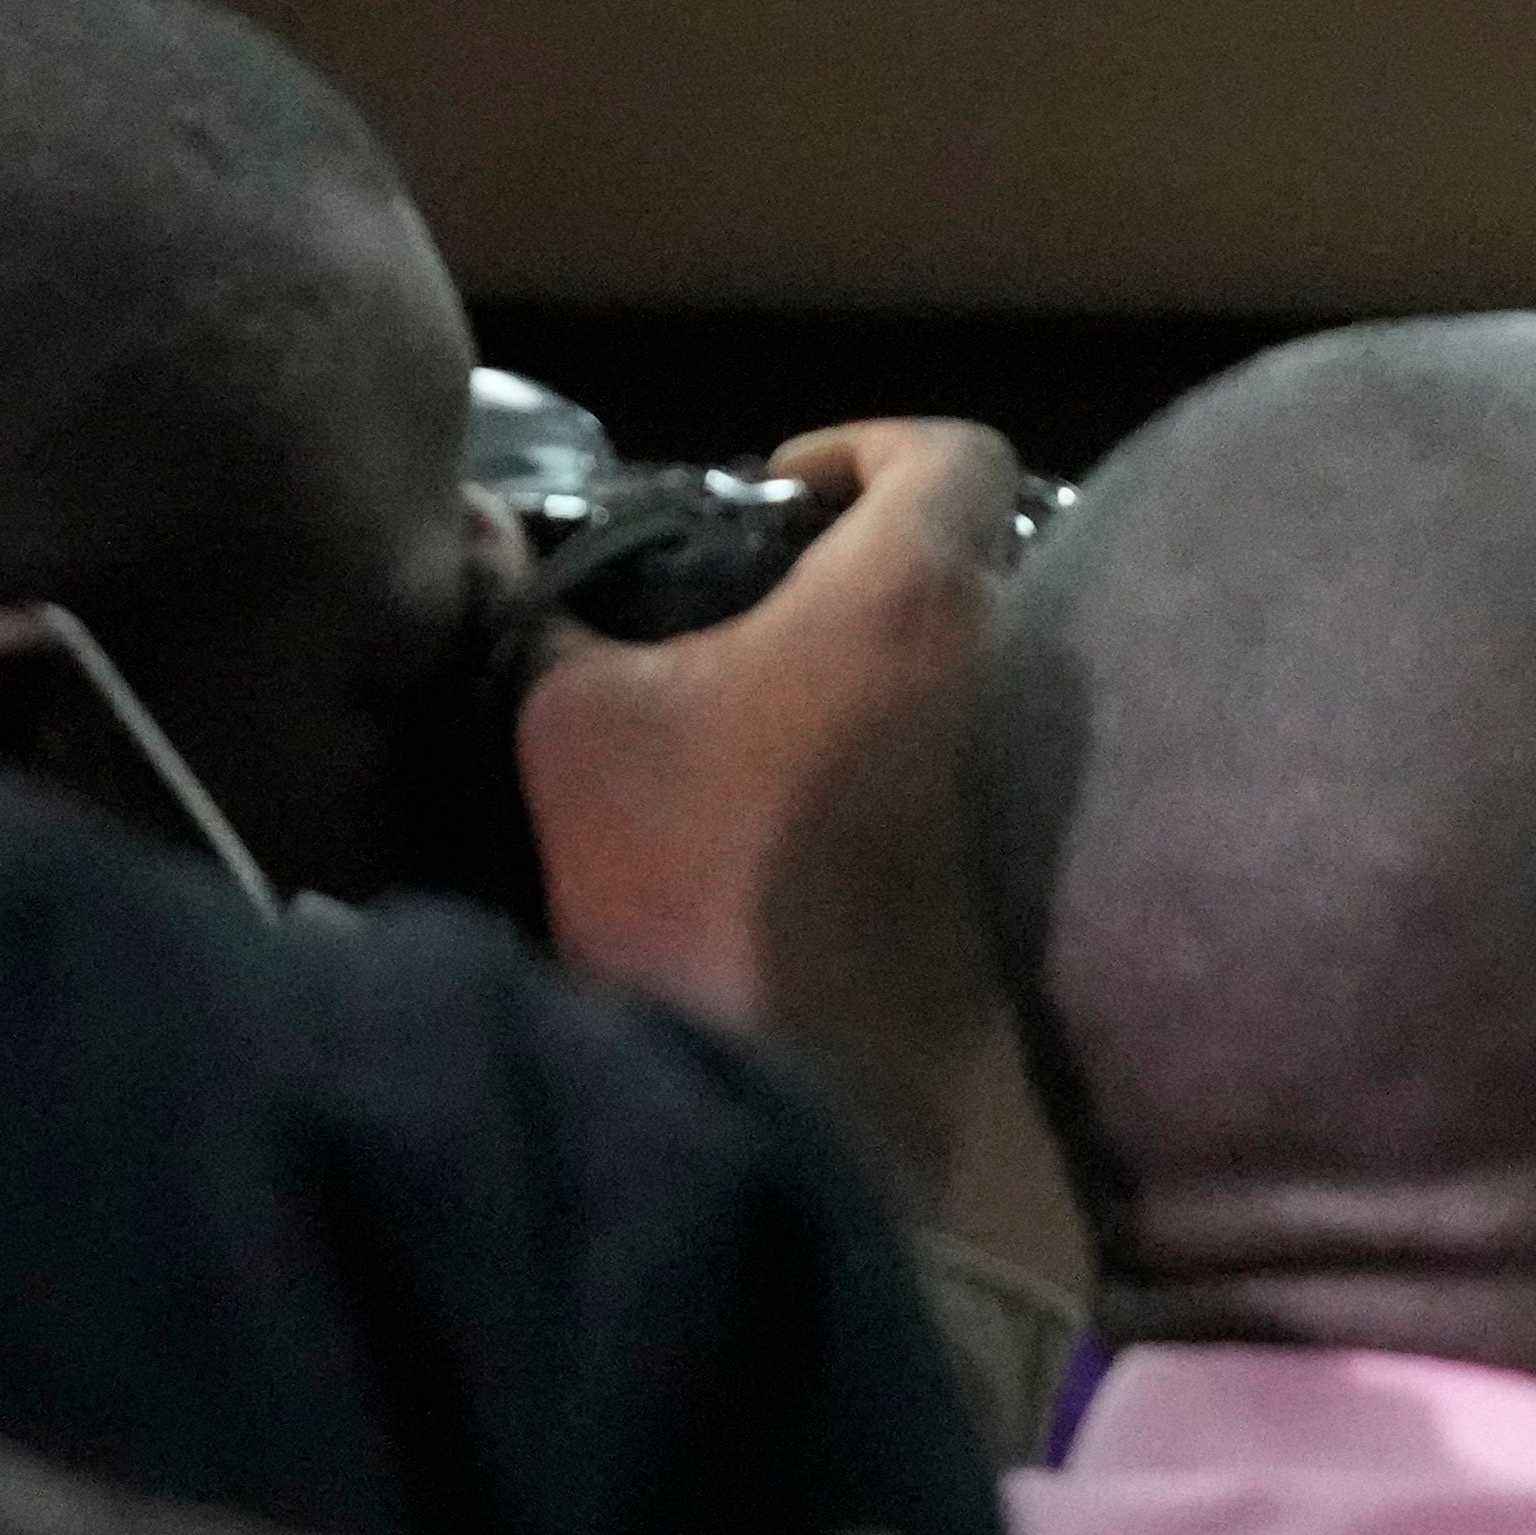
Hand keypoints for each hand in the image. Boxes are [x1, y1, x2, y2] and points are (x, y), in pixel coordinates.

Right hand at [513, 417, 1025, 1203]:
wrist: (789, 1087)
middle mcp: (1021, 666)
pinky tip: (831, 809)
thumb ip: (551, 610)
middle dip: (883, 566)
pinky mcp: (1043, 873)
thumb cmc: (686, 871)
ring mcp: (1045, 777)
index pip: (953, 452)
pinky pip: (1001, 771)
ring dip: (908, 673)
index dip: (862, 447)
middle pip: (982, 561)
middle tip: (773, 604)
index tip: (779, 497)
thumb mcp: (574, 718)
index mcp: (918, 596)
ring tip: (790, 710)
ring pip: (996, 672)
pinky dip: (930, 763)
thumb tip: (490, 537)